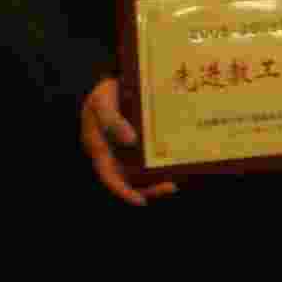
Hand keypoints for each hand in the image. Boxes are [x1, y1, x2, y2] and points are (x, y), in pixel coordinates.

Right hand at [78, 76, 175, 206]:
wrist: (117, 80)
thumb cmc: (104, 93)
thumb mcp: (101, 102)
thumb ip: (112, 121)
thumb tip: (130, 142)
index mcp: (100, 149)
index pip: (109, 177)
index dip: (122, 191)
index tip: (139, 201)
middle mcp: (115, 154)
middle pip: (130, 179)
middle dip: (149, 188)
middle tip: (170, 187)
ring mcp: (129, 149)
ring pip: (144, 171)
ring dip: (160, 177)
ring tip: (178, 179)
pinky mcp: (144, 140)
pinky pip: (154, 155)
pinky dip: (165, 160)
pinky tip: (181, 160)